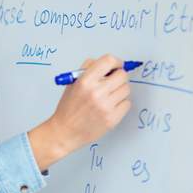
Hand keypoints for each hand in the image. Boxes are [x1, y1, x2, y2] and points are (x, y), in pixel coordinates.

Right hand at [28, 53, 131, 170]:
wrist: (65, 131)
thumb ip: (88, 70)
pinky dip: (121, 103)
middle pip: (122, 75)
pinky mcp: (113, 118)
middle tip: (113, 81)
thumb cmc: (68, 107)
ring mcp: (106, 106)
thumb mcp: (72, 83)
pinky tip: (110, 106)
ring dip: (120, 90)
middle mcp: (97, 92)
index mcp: (85, 81)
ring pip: (126, 89)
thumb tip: (108, 64)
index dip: (116, 62)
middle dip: (119, 76)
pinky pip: (127, 103)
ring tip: (109, 96)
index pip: (109, 61)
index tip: (116, 65)